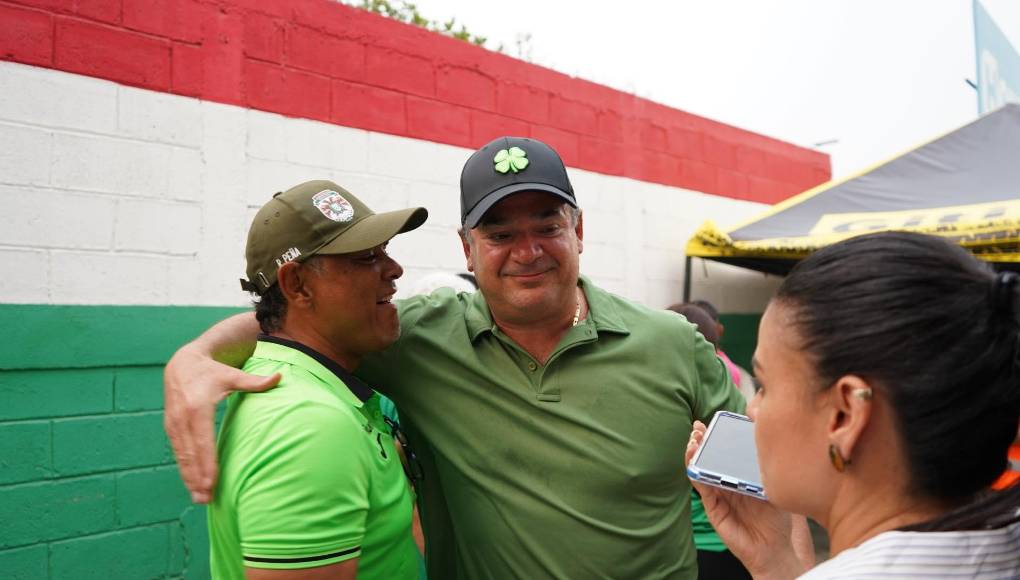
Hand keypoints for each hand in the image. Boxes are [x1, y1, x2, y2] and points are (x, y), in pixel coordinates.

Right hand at [163, 345, 278, 502]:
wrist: (182, 363)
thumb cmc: (212, 371)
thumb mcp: (233, 374)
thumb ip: (255, 381)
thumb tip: (280, 376)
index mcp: (198, 408)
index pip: (202, 441)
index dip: (207, 463)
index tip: (211, 482)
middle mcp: (182, 419)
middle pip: (190, 454)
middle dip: (198, 478)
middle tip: (207, 499)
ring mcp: (173, 424)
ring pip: (182, 457)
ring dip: (189, 479)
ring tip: (200, 499)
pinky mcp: (170, 428)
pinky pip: (177, 453)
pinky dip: (184, 470)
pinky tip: (192, 486)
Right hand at [686, 421, 813, 578]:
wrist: (774, 547)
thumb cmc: (777, 519)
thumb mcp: (774, 487)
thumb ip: (767, 468)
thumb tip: (766, 442)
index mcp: (740, 475)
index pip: (725, 451)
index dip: (717, 436)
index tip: (712, 421)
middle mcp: (727, 482)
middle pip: (709, 457)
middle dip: (701, 440)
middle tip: (697, 427)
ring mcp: (718, 494)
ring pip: (701, 470)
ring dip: (694, 455)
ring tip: (693, 441)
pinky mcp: (713, 508)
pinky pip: (702, 489)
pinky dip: (696, 475)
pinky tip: (694, 464)